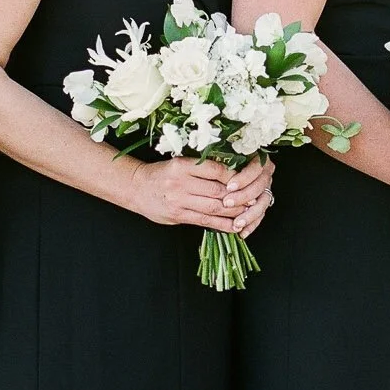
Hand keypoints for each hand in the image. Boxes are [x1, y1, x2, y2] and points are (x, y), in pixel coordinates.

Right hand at [126, 156, 273, 232]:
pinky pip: (204, 221)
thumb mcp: (180, 163)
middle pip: (217, 191)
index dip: (234, 177)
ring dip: (233, 212)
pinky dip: (221, 225)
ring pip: (213, 208)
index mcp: (183, 165)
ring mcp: (179, 201)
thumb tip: (232, 172)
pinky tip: (234, 226)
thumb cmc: (161, 173)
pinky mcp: (178, 216)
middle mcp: (181, 183)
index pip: (215, 170)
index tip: (247, 179)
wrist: (136, 187)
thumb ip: (202, 167)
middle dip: (238, 196)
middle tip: (254, 197)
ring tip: (248, 212)